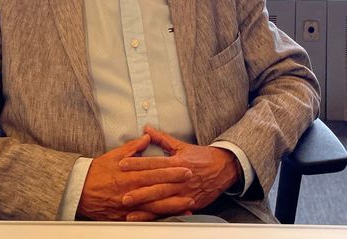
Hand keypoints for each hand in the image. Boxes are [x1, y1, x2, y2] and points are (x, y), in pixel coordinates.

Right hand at [77, 134, 194, 220]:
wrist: (79, 191)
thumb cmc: (97, 172)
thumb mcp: (114, 155)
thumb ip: (133, 147)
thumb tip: (147, 137)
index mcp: (129, 172)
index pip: (154, 169)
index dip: (171, 168)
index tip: (185, 166)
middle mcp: (131, 187)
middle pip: (157, 185)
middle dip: (176, 183)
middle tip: (191, 180)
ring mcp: (129, 203)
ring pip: (154, 204)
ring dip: (172, 203)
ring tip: (188, 201)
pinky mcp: (125, 215)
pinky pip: (145, 217)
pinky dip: (159, 217)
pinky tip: (170, 217)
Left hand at [118, 126, 239, 213]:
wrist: (224, 168)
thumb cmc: (201, 157)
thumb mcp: (181, 146)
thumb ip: (162, 138)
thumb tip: (146, 129)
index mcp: (177, 161)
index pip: (154, 163)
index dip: (137, 164)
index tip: (122, 164)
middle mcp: (180, 177)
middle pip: (157, 184)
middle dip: (139, 190)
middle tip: (123, 194)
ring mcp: (185, 191)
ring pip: (163, 200)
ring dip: (146, 205)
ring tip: (130, 209)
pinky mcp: (190, 202)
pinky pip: (173, 210)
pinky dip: (160, 214)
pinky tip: (149, 217)